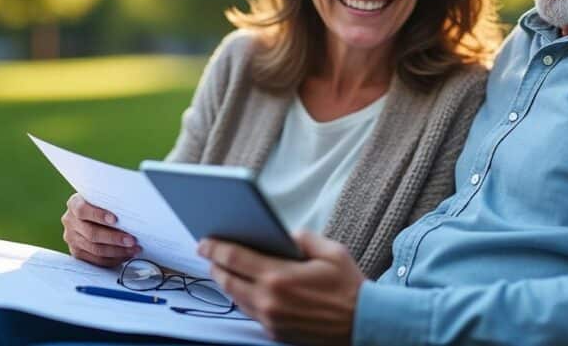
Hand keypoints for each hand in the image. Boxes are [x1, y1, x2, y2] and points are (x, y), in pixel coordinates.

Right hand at [61, 193, 139, 266]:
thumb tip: (131, 209)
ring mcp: (72, 239)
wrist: (92, 214)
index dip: (98, 215)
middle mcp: (70, 222)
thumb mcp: (102, 198)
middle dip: (114, 238)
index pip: (82, 210)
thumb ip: (110, 202)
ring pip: (95, 249)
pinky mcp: (77, 253)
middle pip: (91, 233)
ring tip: (133, 249)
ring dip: (117, 251)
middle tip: (131, 240)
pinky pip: (96, 260)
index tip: (115, 220)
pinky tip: (125, 255)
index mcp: (74, 204)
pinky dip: (113, 259)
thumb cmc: (102, 203)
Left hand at [201, 231, 364, 345]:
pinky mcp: (275, 332)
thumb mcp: (331, 251)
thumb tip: (282, 234)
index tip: (204, 240)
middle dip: (214, 264)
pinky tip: (242, 286)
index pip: (235, 258)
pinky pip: (250, 312)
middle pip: (227, 280)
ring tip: (221, 267)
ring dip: (225, 281)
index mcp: (280, 276)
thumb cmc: (349, 286)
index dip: (215, 248)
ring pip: (235, 298)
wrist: (363, 323)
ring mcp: (270, 319)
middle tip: (206, 252)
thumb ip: (302, 238)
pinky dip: (242, 297)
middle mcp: (269, 300)